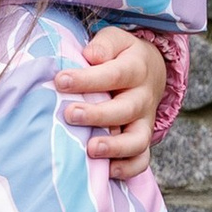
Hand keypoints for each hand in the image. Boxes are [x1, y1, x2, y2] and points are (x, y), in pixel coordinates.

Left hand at [58, 30, 170, 175]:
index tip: (60, 81)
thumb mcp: (116, 40)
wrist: (151, 70)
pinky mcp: (143, 140)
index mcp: (136, 69)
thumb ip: (104, 45)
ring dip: (115, 147)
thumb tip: (90, 55)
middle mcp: (143, 98)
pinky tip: (108, 171)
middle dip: (97, 115)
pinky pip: (141, 160)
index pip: (114, 74)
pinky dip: (128, 169)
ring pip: (137, 140)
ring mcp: (145, 122)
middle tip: (70, 114)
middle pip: (125, 110)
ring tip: (91, 149)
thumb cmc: (122, 55)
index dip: (87, 79)